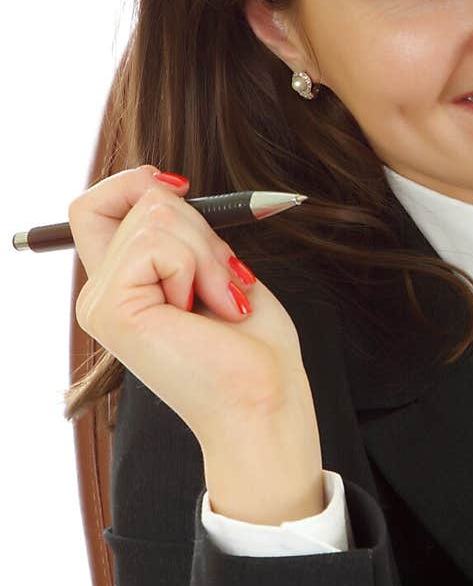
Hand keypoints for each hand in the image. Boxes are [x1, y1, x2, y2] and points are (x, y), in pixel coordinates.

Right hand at [70, 166, 320, 466]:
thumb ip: (181, 232)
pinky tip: (209, 309)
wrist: (265, 402)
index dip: (134, 183)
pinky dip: (198, 266)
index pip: (94, 206)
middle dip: (201, 227)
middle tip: (225, 283)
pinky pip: (156, 243)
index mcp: (122, 287)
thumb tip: (165, 184)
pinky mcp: (112, 309)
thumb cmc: (253, 349)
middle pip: (139, 200)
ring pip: (154, 216)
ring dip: (206, 252)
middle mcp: (100, 295)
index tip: (182, 189)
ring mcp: (100, 303)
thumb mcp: (216, 268)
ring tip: (220, 301)